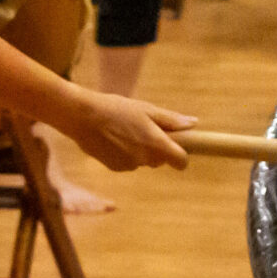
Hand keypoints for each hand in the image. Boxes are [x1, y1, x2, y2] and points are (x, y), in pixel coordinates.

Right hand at [62, 91, 192, 171]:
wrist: (82, 117)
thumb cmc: (116, 109)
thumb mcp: (146, 109)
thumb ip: (171, 120)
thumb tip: (193, 124)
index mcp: (156, 144)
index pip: (180, 161)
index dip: (182, 156)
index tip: (179, 148)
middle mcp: (144, 158)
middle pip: (160, 159)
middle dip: (157, 147)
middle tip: (144, 127)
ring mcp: (129, 165)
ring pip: (143, 160)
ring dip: (139, 149)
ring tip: (124, 129)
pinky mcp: (115, 168)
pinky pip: (128, 162)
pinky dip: (125, 153)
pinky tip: (113, 138)